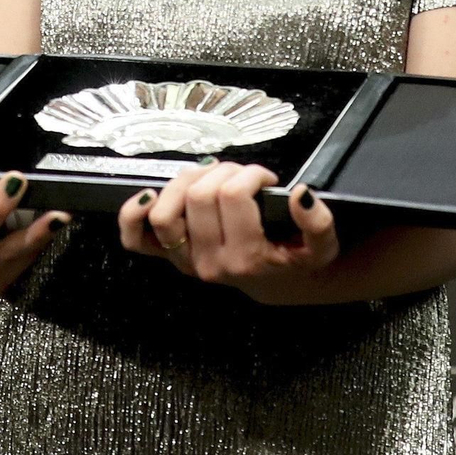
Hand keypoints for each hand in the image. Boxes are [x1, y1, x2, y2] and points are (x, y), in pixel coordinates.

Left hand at [119, 161, 338, 299]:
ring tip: (210, 177)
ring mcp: (184, 260)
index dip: (250, 174)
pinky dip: (133, 214)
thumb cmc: (295, 257)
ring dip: (184, 180)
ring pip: (165, 211)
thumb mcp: (322, 246)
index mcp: (247, 259)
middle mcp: (210, 263)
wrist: (277, 282)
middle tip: (241, 175)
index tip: (265, 178)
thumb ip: (319, 223)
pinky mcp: (167, 256)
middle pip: (199, 196)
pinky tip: (149, 195)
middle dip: (222, 172)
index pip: (233, 197)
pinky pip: (135, 240)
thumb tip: (301, 194)